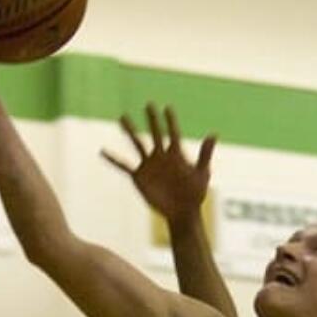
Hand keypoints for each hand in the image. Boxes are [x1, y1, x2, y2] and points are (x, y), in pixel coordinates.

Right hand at [102, 104, 215, 228]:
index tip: (167, 107)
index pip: (172, 132)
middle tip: (149, 104)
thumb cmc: (195, 194)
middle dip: (152, 119)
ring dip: (130, 131)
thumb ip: (205, 154)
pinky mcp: (139, 177)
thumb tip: (213, 134)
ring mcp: (149, 165)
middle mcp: (161, 156)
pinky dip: (113, 159)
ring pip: (137, 143)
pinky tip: (102, 151)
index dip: (170, 120)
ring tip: (123, 117)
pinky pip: (123, 166)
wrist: (182, 212)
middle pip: (155, 133)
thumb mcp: (202, 173)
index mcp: (176, 154)